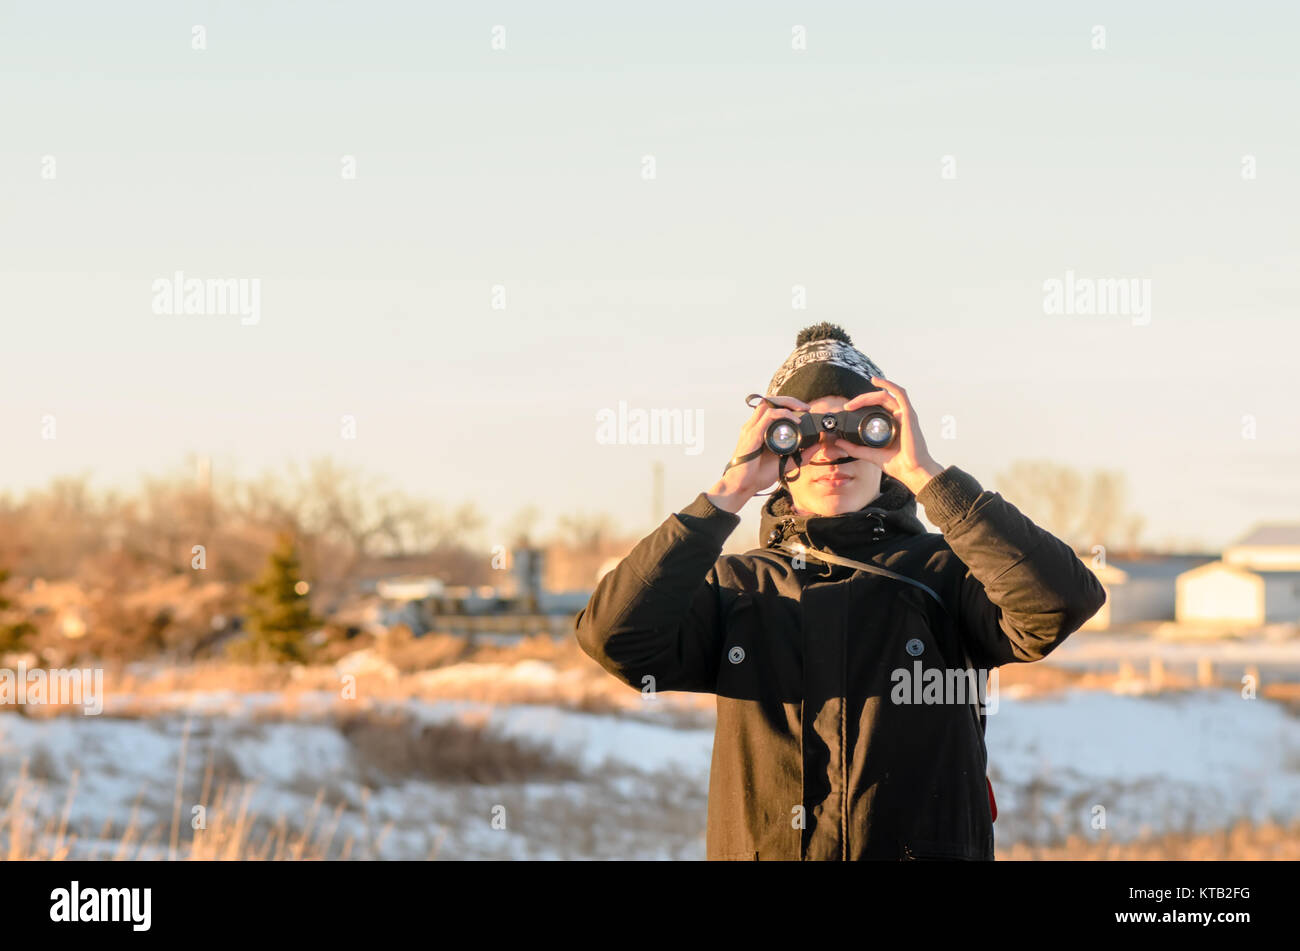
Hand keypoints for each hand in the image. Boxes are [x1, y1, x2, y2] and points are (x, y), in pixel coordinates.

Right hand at [706, 394, 810, 511]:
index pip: (771, 407)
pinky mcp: (752, 435)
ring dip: (787, 403)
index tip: (805, 411)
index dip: (788, 405)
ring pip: (768, 403)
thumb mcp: (785, 463)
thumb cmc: (757, 475)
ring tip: (802, 409)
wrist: (743, 486)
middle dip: (789, 400)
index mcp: (758, 430)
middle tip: (806, 407)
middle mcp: (753, 426)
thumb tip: (818, 446)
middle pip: (769, 400)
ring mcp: (751, 429)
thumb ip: (801, 455)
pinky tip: (795, 421)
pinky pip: (769, 416)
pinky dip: (783, 414)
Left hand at [834, 377, 943, 494]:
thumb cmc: (898, 464)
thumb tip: (838, 442)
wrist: (912, 471)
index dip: (861, 406)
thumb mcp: (870, 454)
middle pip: (878, 400)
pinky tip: (876, 380)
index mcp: (892, 424)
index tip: (847, 410)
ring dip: (868, 395)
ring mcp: (904, 414)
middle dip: (861, 400)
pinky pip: (900, 393)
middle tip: (847, 407)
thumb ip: (854, 448)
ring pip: (885, 395)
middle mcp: (899, 417)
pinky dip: (888, 384)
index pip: (876, 408)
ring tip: (854, 402)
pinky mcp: (909, 414)